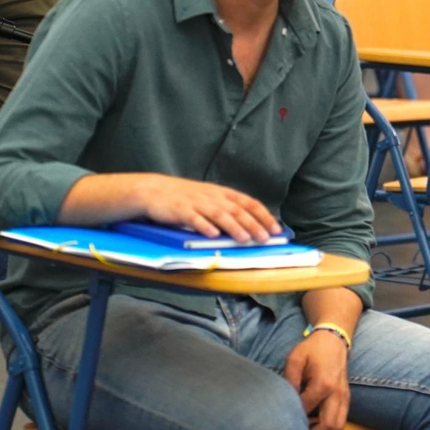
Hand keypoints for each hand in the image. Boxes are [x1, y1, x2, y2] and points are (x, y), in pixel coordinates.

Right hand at [135, 175, 280, 241]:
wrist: (154, 190)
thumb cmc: (185, 198)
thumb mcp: (209, 198)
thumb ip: (227, 209)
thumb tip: (250, 226)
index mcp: (221, 193)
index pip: (248, 202)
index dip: (263, 215)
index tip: (276, 229)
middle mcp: (211, 196)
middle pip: (236, 210)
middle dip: (253, 224)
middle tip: (265, 238)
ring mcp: (196, 203)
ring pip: (219, 214)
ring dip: (233, 227)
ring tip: (244, 239)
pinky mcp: (180, 210)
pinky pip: (194, 218)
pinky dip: (204, 226)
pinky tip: (213, 235)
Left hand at [283, 332, 349, 429]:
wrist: (333, 340)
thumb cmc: (313, 349)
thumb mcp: (295, 359)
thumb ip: (290, 381)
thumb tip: (286, 402)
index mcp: (323, 384)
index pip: (306, 410)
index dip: (294, 419)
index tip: (283, 424)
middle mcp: (336, 394)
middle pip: (328, 426)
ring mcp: (344, 397)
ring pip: (338, 427)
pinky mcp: (346, 399)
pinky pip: (341, 421)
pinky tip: (316, 429)